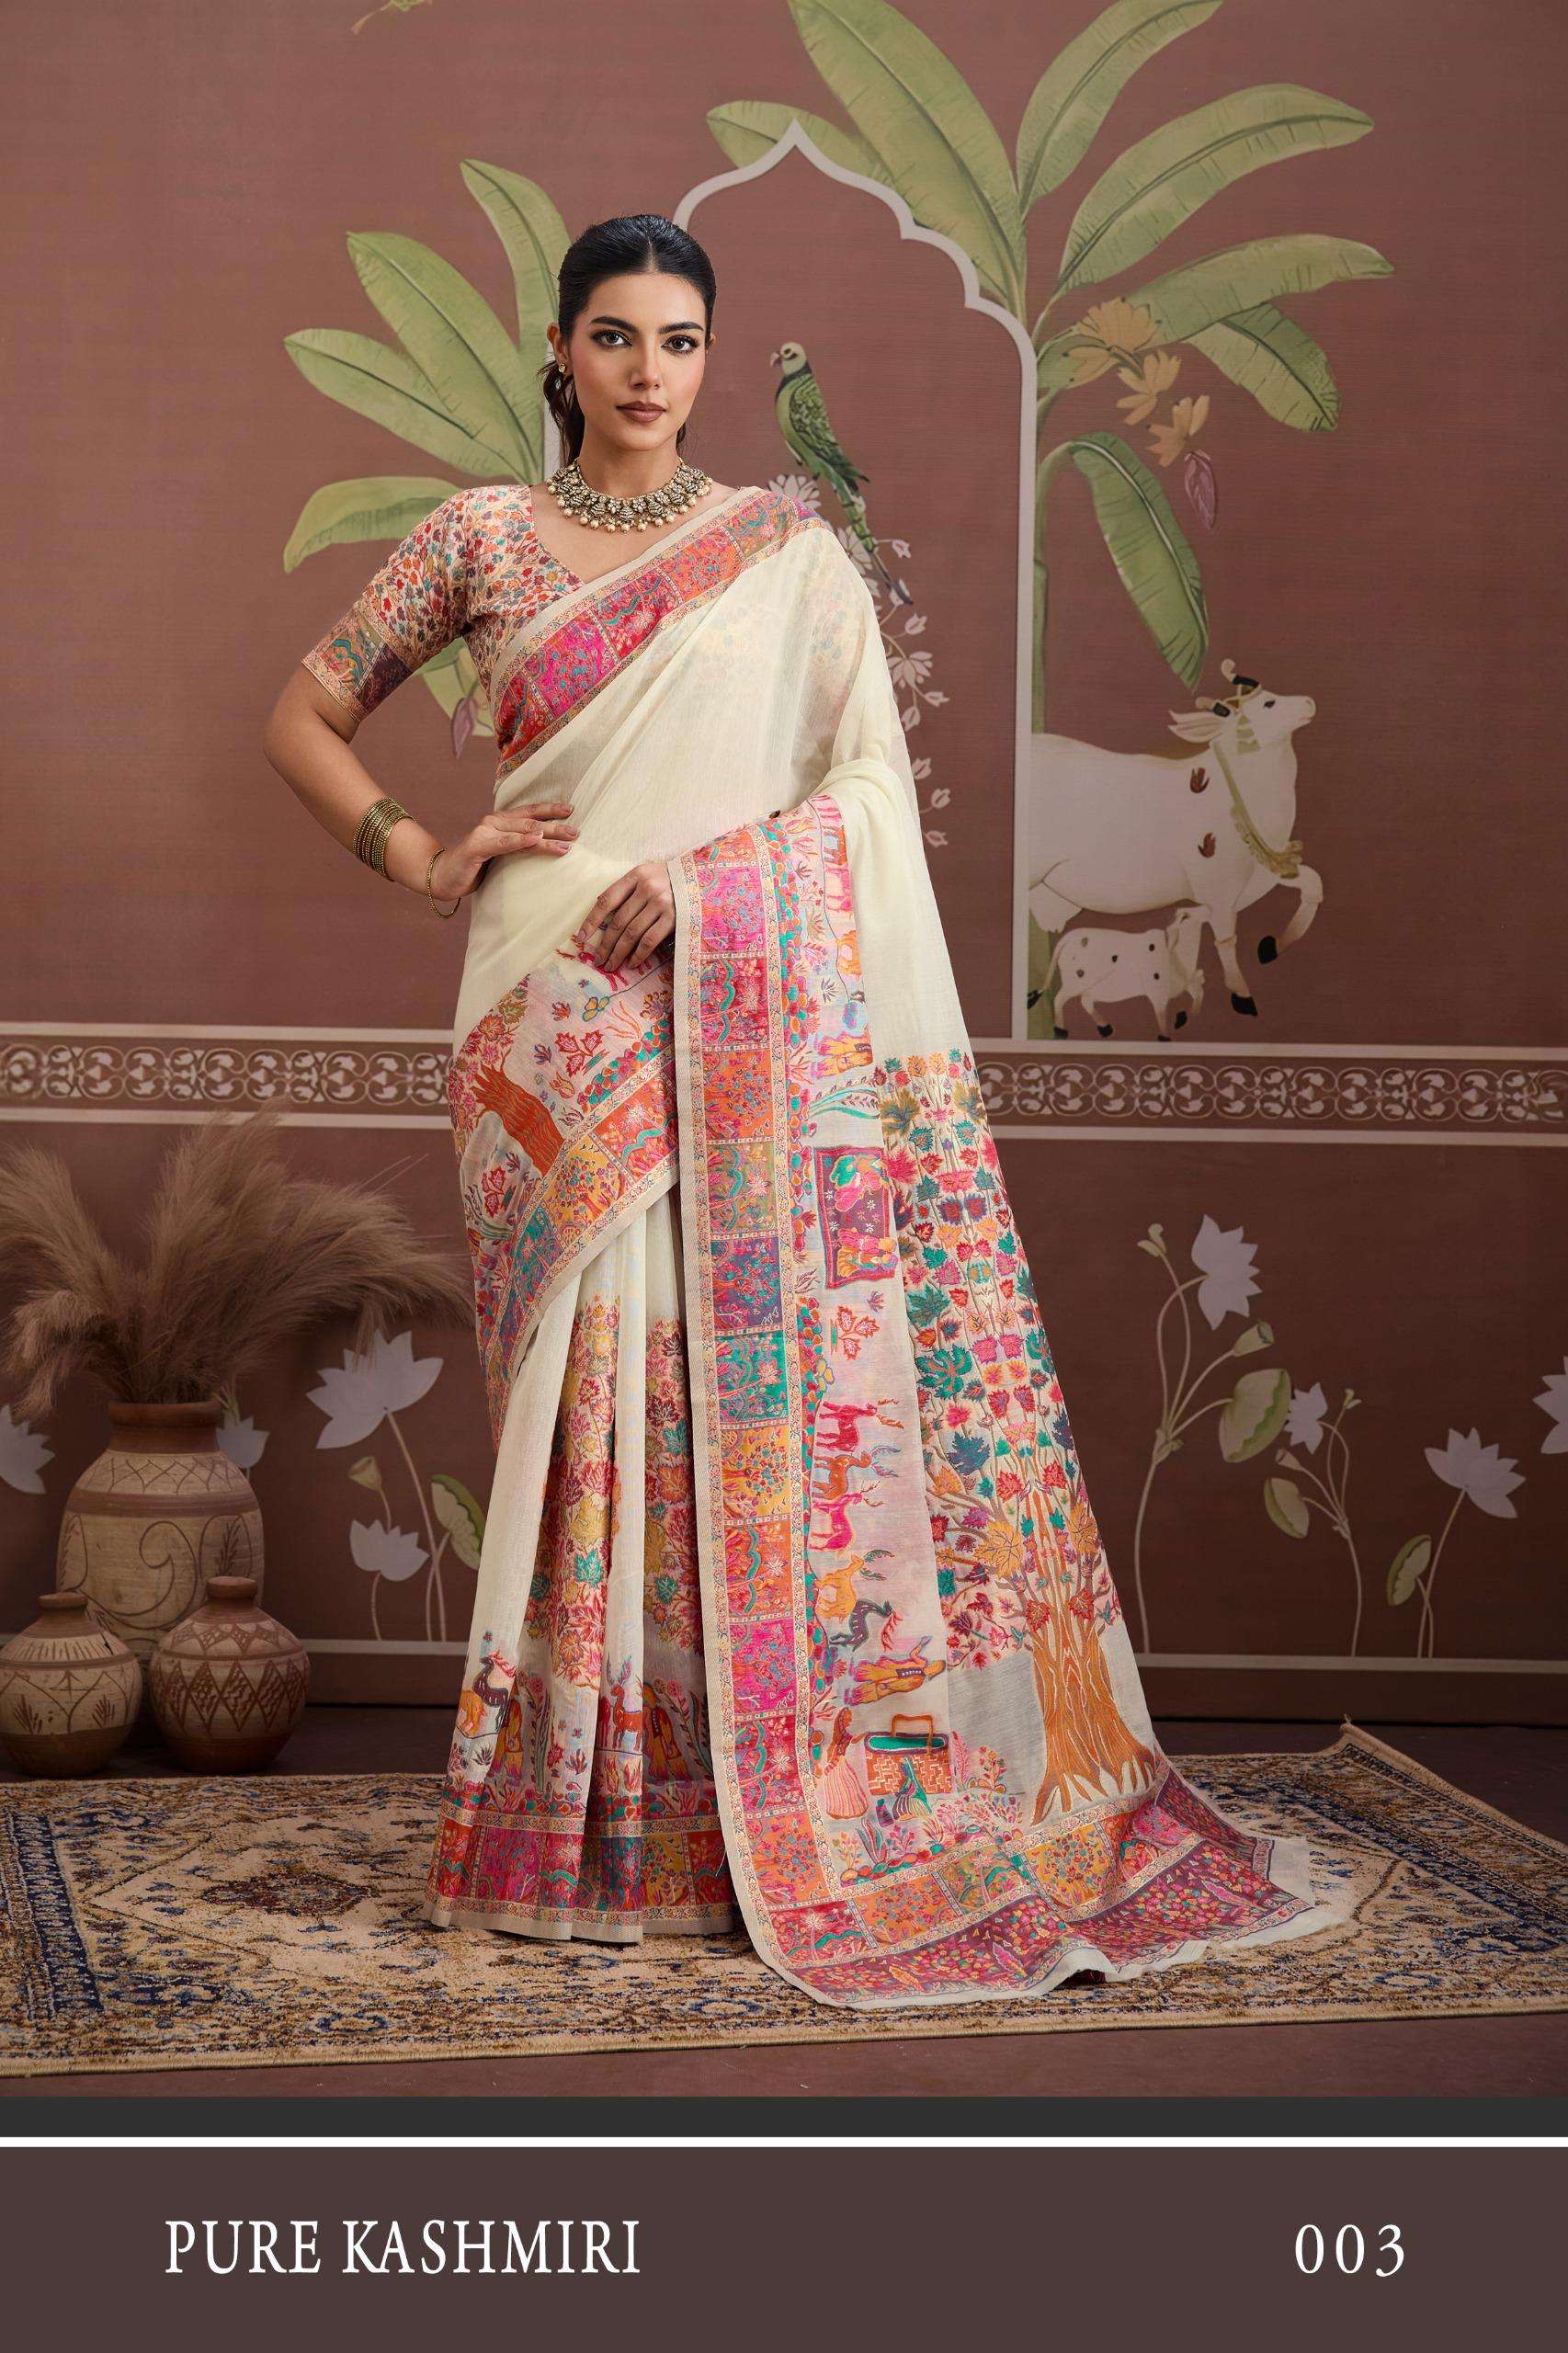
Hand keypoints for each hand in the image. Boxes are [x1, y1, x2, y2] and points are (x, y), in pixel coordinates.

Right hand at [429, 803, 577, 901]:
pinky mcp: (477, 846)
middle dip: (555, 825)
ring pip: (522, 830)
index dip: (550, 810)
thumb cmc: (475, 867)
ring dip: (546, 834)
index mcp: (501, 822)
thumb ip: (519, 848)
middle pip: (530, 820)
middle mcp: (494, 822)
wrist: (444, 877)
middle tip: (576, 831)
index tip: (571, 810)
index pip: (529, 812)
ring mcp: (485, 832)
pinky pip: (504, 843)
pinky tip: (537, 839)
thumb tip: (546, 848)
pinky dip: (521, 840)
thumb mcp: (502, 856)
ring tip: (566, 840)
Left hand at [577, 858, 674, 970]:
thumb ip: (628, 889)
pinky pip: (649, 940)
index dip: (592, 920)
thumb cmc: (671, 879)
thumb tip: (601, 909)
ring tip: (611, 965)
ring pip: (632, 933)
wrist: (703, 879)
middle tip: (598, 960)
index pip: (607, 900)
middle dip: (605, 944)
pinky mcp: (674, 918)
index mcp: (636, 875)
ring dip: (619, 953)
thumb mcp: (648, 874)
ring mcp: (661, 903)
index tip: (582, 938)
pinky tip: (632, 963)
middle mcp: (647, 888)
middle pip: (618, 921)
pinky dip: (638, 954)